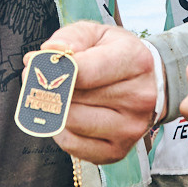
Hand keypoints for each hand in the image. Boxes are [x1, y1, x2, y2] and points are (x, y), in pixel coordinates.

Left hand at [35, 21, 160, 164]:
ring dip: (54, 109)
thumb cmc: (115, 55)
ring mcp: (130, 129)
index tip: (36, 64)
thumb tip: (45, 55)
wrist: (150, 85)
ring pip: (70, 122)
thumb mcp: (97, 34)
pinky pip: (71, 144)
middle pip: (73, 98)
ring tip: (57, 96)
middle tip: (37, 78)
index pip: (84, 72)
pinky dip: (60, 130)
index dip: (53, 69)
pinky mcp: (117, 152)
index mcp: (135, 62)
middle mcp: (138, 98)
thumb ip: (70, 37)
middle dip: (48, 87)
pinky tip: (67, 116)